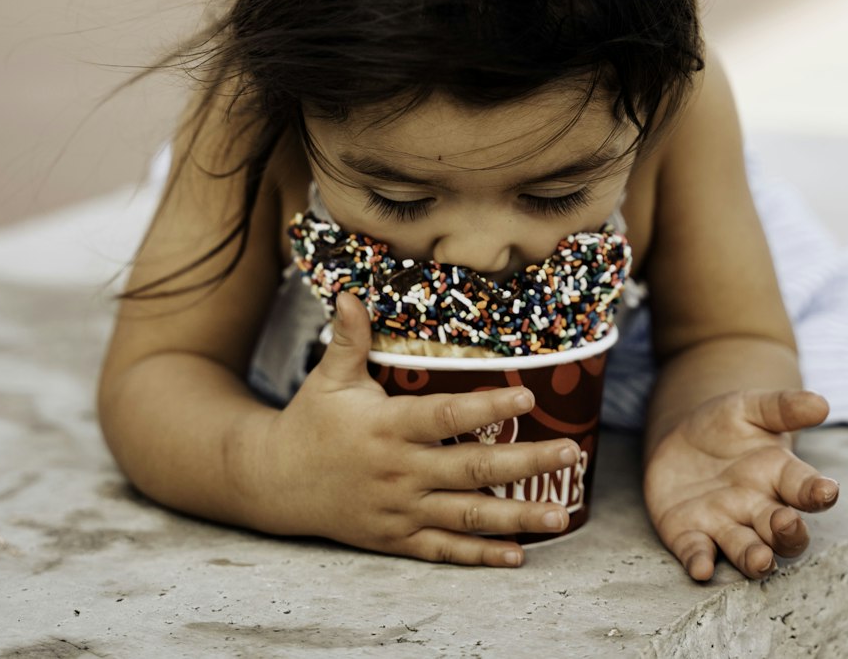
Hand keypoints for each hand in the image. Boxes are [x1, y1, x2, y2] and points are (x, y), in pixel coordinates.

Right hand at [261, 293, 578, 564]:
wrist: (275, 483)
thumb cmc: (310, 421)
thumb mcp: (329, 377)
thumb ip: (350, 337)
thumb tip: (351, 291)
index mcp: (387, 427)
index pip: (446, 416)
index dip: (487, 409)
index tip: (528, 399)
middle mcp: (399, 472)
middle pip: (472, 469)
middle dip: (527, 463)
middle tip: (572, 453)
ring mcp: (399, 510)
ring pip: (467, 516)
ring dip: (517, 517)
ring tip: (561, 516)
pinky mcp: (396, 538)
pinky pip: (444, 550)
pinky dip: (481, 556)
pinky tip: (518, 556)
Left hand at [644, 389, 839, 580]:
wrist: (679, 439)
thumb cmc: (726, 426)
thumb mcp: (749, 408)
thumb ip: (782, 407)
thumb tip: (821, 403)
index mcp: (778, 476)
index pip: (805, 487)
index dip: (817, 491)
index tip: (828, 490)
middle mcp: (757, 508)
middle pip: (782, 532)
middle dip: (788, 532)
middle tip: (786, 522)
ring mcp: (724, 524)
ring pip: (747, 550)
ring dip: (754, 558)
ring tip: (761, 560)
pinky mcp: (690, 534)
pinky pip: (698, 551)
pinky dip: (700, 562)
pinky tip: (702, 567)